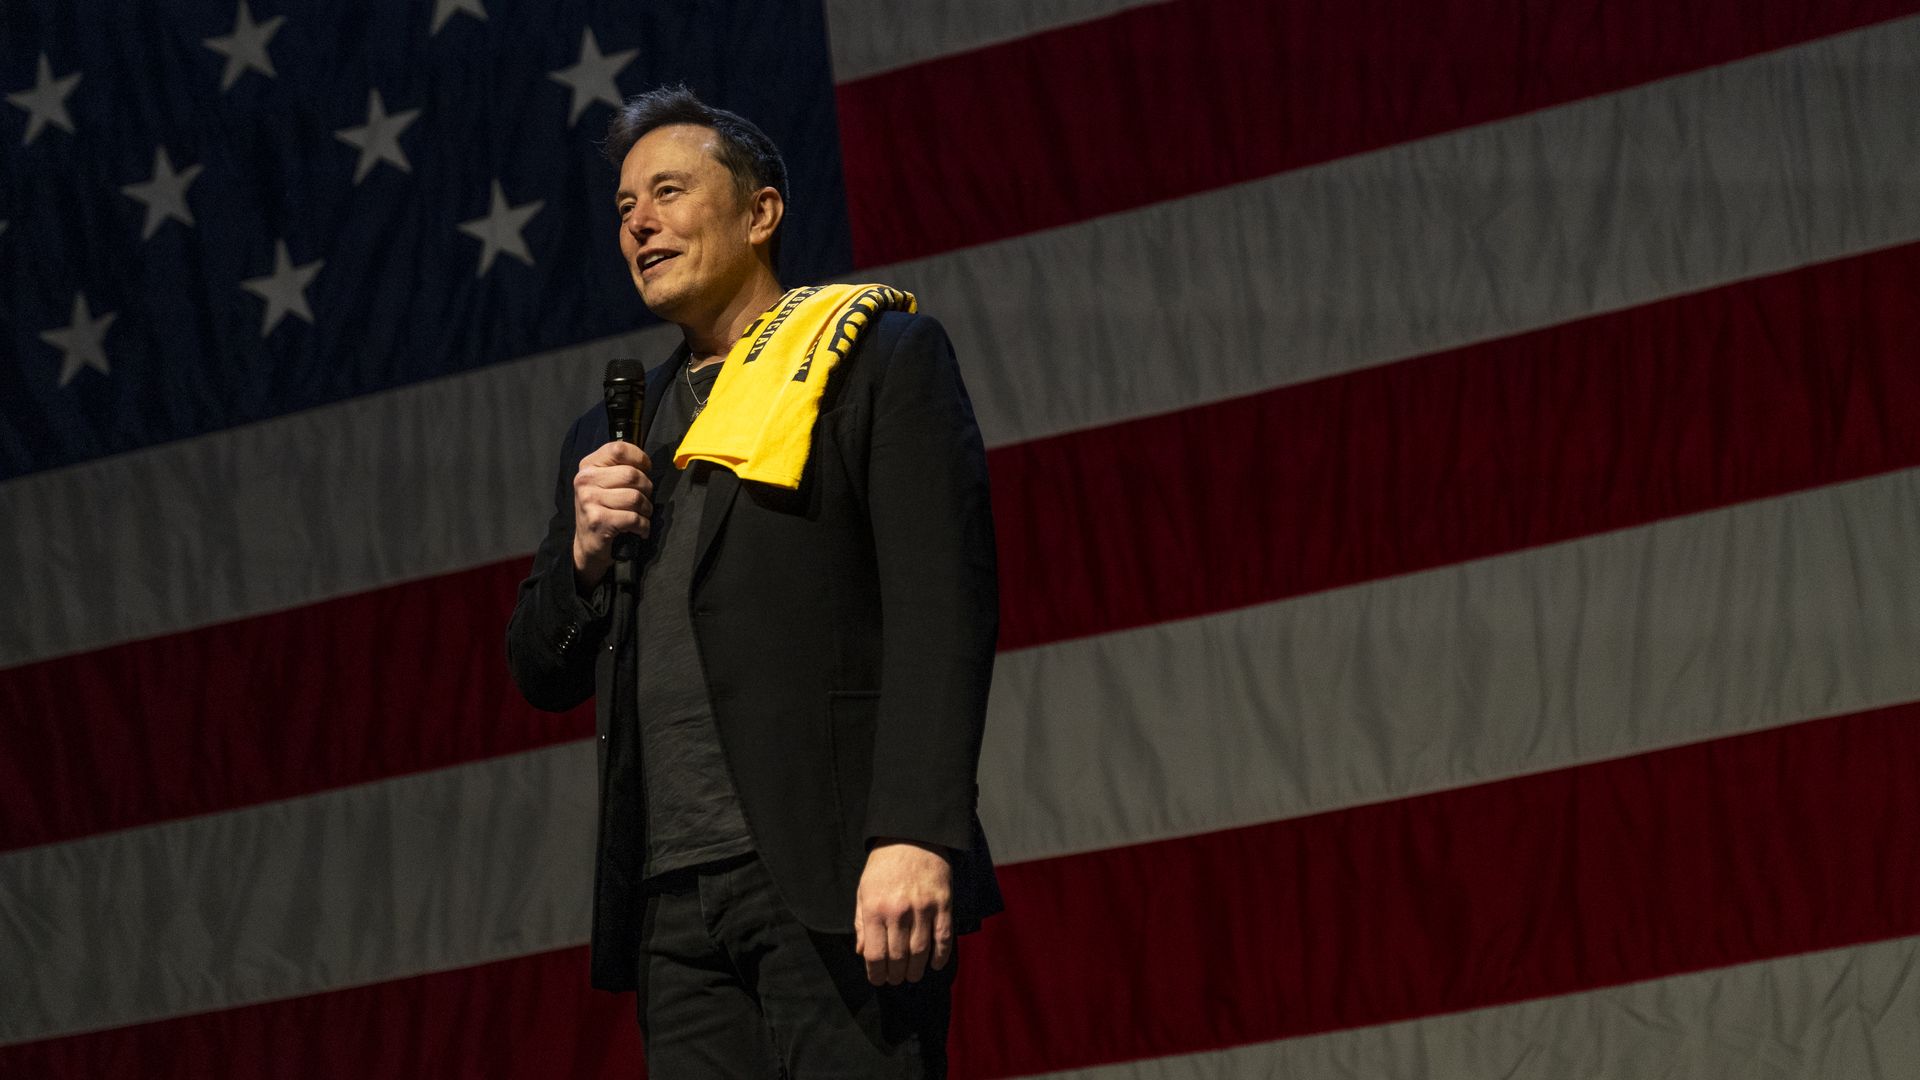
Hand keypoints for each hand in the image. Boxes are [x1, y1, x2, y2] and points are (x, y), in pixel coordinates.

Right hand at [571, 440, 653, 589]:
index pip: (619, 448)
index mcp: (588, 466)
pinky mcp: (597, 521)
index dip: (640, 459)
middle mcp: (585, 480)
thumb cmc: (603, 510)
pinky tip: (639, 529)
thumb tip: (647, 463)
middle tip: (643, 500)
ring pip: (635, 497)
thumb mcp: (605, 483)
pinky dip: (643, 526)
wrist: (588, 544)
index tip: (645, 470)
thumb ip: (620, 467)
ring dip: (645, 509)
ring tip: (640, 515)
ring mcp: (589, 500)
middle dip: (646, 489)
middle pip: (632, 475)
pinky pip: (634, 518)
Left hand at [854, 840, 952, 985]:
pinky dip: (940, 956)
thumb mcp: (864, 890)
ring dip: (916, 969)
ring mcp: (923, 908)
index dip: (876, 973)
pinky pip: (943, 937)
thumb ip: (861, 922)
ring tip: (912, 975)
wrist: (911, 835)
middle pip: (898, 957)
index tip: (878, 980)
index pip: (875, 954)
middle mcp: (898, 911)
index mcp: (874, 908)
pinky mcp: (943, 903)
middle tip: (896, 979)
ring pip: (920, 951)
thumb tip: (862, 952)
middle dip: (895, 974)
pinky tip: (934, 965)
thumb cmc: (884, 864)